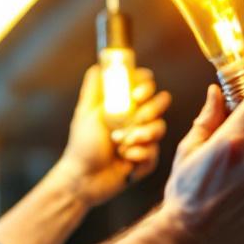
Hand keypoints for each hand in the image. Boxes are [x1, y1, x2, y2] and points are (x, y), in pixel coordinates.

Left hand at [54, 64, 171, 207]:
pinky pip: (154, 152)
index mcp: (125, 106)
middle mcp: (137, 120)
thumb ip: (94, 88)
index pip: (147, 86)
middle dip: (149, 111)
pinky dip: (138, 154)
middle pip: (161, 103)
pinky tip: (125, 160)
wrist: (83, 178)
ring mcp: (144, 140)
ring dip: (141, 135)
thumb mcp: (85, 112)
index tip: (137, 95)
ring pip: (160, 128)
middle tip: (135, 120)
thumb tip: (98, 64)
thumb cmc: (82, 145)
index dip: (146, 87)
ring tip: (121, 144)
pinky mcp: (147, 160)